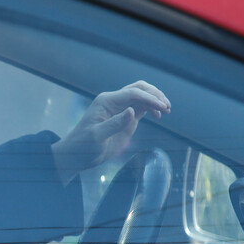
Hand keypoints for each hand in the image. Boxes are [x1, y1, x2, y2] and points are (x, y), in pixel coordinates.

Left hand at [51, 81, 169, 184]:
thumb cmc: (83, 145)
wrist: (76, 155)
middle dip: (154, 94)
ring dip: (155, 100)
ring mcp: (120, 109)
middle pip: (139, 88)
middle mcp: (114, 101)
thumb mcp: (96, 136)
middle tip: (166, 107)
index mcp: (106, 101)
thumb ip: (114, 124)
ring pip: (142, 96)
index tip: (161, 107)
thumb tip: (132, 112)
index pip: (132, 93)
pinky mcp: (125, 119)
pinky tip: (159, 115)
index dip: (149, 98)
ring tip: (167, 110)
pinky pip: (141, 107)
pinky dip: (152, 108)